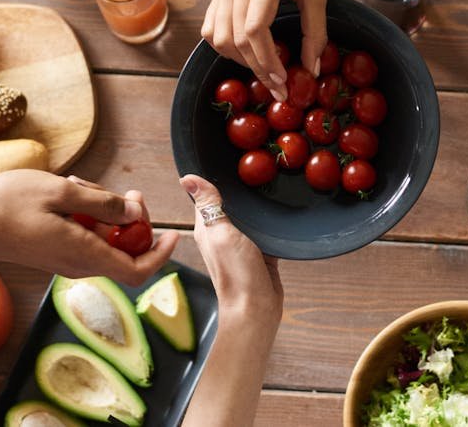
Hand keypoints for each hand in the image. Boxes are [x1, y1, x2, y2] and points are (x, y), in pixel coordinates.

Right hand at [0, 170, 177, 285]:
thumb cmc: (8, 204)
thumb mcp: (63, 192)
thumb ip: (103, 204)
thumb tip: (134, 215)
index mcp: (84, 254)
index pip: (137, 272)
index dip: (160, 256)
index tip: (172, 235)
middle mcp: (77, 265)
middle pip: (123, 252)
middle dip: (133, 222)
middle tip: (128, 193)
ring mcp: (64, 261)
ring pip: (103, 241)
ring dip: (105, 214)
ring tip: (83, 186)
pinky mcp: (53, 253)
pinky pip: (84, 238)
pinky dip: (86, 217)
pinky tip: (70, 194)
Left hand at [179, 174, 282, 325]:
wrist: (257, 308)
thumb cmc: (236, 273)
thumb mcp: (220, 233)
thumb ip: (209, 206)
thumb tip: (188, 178)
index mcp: (206, 227)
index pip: (205, 196)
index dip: (212, 179)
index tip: (225, 159)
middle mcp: (221, 234)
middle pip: (229, 204)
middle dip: (238, 188)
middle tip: (254, 166)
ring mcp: (241, 243)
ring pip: (248, 216)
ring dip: (255, 204)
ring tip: (269, 182)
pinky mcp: (260, 251)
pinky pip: (264, 230)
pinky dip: (270, 221)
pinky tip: (279, 210)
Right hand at [201, 0, 326, 101]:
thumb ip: (315, 31)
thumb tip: (312, 69)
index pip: (255, 28)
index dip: (267, 60)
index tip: (283, 79)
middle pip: (236, 38)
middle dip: (257, 68)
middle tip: (277, 86)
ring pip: (218, 36)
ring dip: (239, 60)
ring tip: (262, 69)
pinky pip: (211, 26)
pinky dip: (225, 46)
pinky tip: (245, 53)